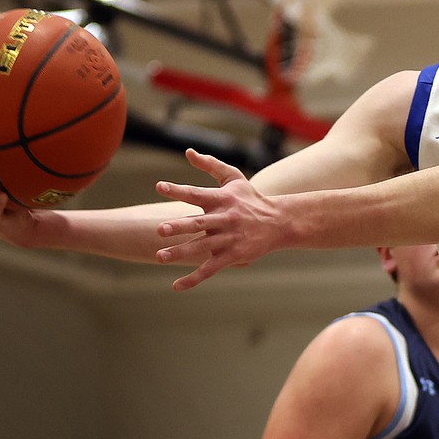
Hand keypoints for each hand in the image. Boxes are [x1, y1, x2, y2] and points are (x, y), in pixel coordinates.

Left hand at [154, 149, 284, 290]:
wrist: (279, 223)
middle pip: (199, 223)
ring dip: (181, 252)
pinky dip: (194, 278)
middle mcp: (224, 219)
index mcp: (221, 200)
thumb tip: (188, 152)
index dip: (178, 190)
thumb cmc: (251, 199)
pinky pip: (211, 268)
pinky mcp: (233, 256)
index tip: (159, 186)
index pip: (196, 194)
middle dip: (180, 226)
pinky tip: (177, 286)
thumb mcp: (234, 178)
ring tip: (160, 256)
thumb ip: (210, 165)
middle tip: (161, 229)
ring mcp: (229, 239)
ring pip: (202, 247)